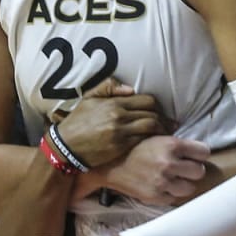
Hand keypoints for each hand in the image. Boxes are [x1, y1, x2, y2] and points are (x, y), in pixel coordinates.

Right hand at [53, 79, 168, 167]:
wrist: (65, 146)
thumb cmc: (78, 122)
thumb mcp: (89, 99)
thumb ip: (109, 88)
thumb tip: (131, 89)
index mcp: (113, 103)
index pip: (147, 100)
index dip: (157, 106)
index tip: (161, 112)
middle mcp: (119, 116)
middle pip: (152, 113)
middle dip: (163, 118)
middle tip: (170, 123)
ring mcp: (120, 132)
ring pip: (151, 126)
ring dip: (162, 129)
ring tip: (167, 133)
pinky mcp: (120, 147)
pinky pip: (143, 140)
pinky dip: (152, 140)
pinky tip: (156, 142)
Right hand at [98, 136, 211, 204]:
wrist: (109, 165)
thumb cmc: (133, 148)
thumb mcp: (155, 137)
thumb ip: (176, 143)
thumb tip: (197, 148)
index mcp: (171, 145)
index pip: (204, 152)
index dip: (200, 154)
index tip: (195, 156)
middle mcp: (169, 164)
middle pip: (200, 172)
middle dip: (193, 169)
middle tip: (184, 168)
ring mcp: (162, 182)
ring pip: (190, 188)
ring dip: (184, 183)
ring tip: (175, 179)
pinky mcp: (155, 197)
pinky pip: (174, 198)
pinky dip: (170, 193)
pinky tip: (162, 186)